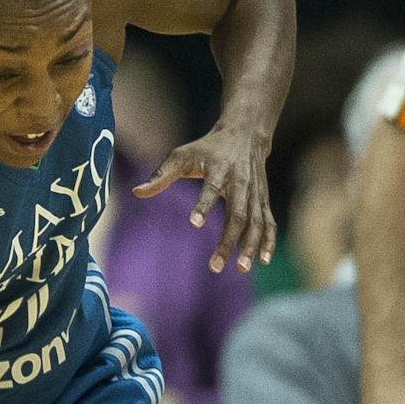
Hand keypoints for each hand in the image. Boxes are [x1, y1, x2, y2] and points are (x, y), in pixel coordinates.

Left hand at [132, 126, 275, 273]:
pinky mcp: (263, 199)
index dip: (203, 205)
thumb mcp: (182, 156)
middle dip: (228, 241)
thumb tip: (136, 192)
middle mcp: (241, 182)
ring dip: (250, 246)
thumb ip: (160, 176)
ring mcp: (255, 192)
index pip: (211, 189)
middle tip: (216, 266)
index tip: (193, 223)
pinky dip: (268, 240)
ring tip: (242, 269)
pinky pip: (268, 222)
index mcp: (219, 169)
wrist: (245, 134)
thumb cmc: (207, 148)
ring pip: (256, 222)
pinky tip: (263, 261)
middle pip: (237, 214)